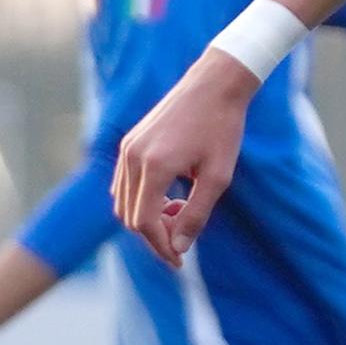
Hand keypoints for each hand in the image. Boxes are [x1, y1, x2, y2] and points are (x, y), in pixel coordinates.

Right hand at [111, 56, 256, 264]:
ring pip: (123, 202)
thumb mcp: (217, 177)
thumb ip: (196, 214)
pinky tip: (169, 195)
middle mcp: (132, 157)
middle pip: (129, 217)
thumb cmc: (222, 128)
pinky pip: (124, 184)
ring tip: (179, 210)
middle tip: (184, 235)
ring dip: (147, 217)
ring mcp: (127, 148)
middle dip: (154, 235)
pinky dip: (141, 200)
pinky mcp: (129, 142)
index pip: (144, 224)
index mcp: (154, 166)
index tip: (180, 260)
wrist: (215, 84)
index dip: (161, 247)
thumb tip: (178, 247)